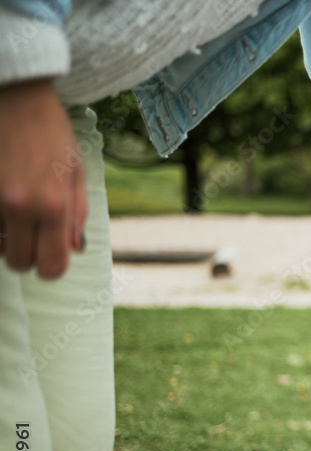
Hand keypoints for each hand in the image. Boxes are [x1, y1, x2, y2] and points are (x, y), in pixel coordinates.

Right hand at [0, 78, 86, 278]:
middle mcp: (20, 206)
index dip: (53, 268)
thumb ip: (77, 214)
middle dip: (27, 255)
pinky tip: (2, 199)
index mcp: (54, 205)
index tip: (52, 257)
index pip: (52, 265)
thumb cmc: (50, 131)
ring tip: (16, 211)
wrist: (13, 96)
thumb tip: (75, 249)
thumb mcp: (76, 172)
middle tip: (33, 234)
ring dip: (6, 237)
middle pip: (18, 262)